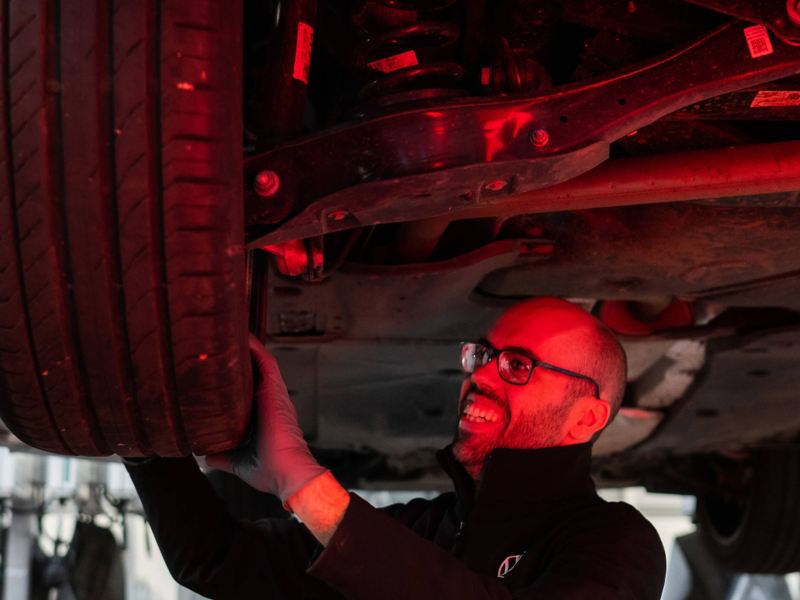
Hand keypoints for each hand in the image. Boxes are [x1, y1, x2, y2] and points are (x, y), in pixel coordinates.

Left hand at [206, 334, 327, 502]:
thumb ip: (222, 455)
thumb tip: (203, 453)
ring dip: (247, 348)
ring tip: (229, 331)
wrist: (289, 474)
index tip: (219, 365)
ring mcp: (274, 394)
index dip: (236, 375)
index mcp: (263, 415)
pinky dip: (255, 349)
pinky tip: (243, 337)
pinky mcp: (275, 391)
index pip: (248, 388)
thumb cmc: (270, 470)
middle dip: (240, 356)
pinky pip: (266, 363)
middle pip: (254, 370)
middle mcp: (269, 401)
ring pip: (260, 362)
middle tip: (221, 340)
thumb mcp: (238, 462)